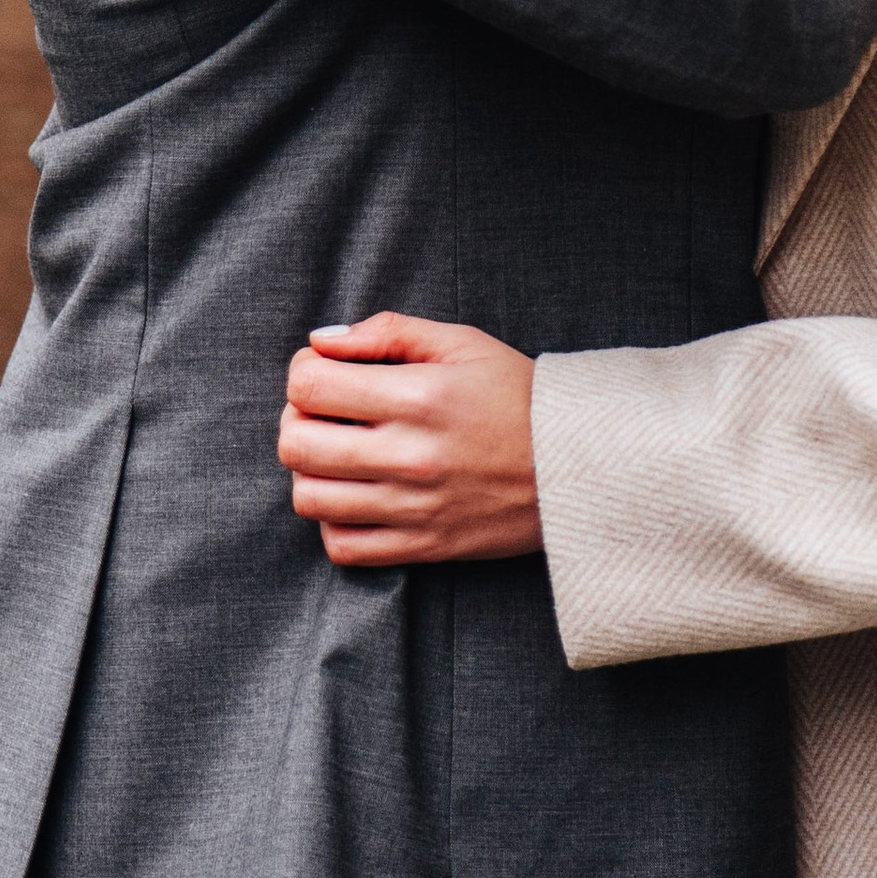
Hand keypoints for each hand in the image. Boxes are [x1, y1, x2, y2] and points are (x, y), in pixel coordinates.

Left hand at [277, 313, 540, 564]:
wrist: (580, 465)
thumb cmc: (518, 396)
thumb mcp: (463, 344)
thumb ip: (390, 331)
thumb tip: (322, 341)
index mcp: (420, 396)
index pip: (309, 385)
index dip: (305, 371)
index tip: (326, 371)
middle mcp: (411, 455)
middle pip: (296, 444)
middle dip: (298, 420)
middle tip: (326, 413)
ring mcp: (414, 507)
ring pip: (310, 498)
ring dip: (311, 471)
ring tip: (339, 454)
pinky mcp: (424, 546)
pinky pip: (342, 546)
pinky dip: (334, 522)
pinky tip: (357, 496)